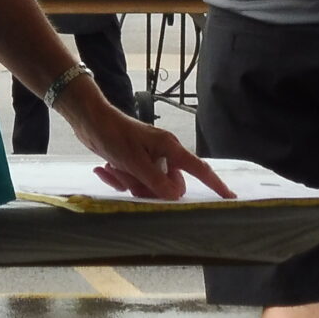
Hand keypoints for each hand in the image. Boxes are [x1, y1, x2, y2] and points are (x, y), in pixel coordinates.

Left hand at [61, 92, 236, 200]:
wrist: (88, 120)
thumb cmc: (113, 135)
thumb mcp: (134, 161)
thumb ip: (155, 181)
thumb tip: (176, 196)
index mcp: (170, 148)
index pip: (199, 169)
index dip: (215, 184)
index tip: (230, 197)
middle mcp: (163, 154)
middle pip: (168, 185)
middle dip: (148, 189)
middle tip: (129, 178)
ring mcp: (148, 158)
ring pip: (147, 186)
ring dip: (128, 183)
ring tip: (113, 167)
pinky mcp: (134, 162)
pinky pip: (132, 181)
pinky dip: (119, 178)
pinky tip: (104, 167)